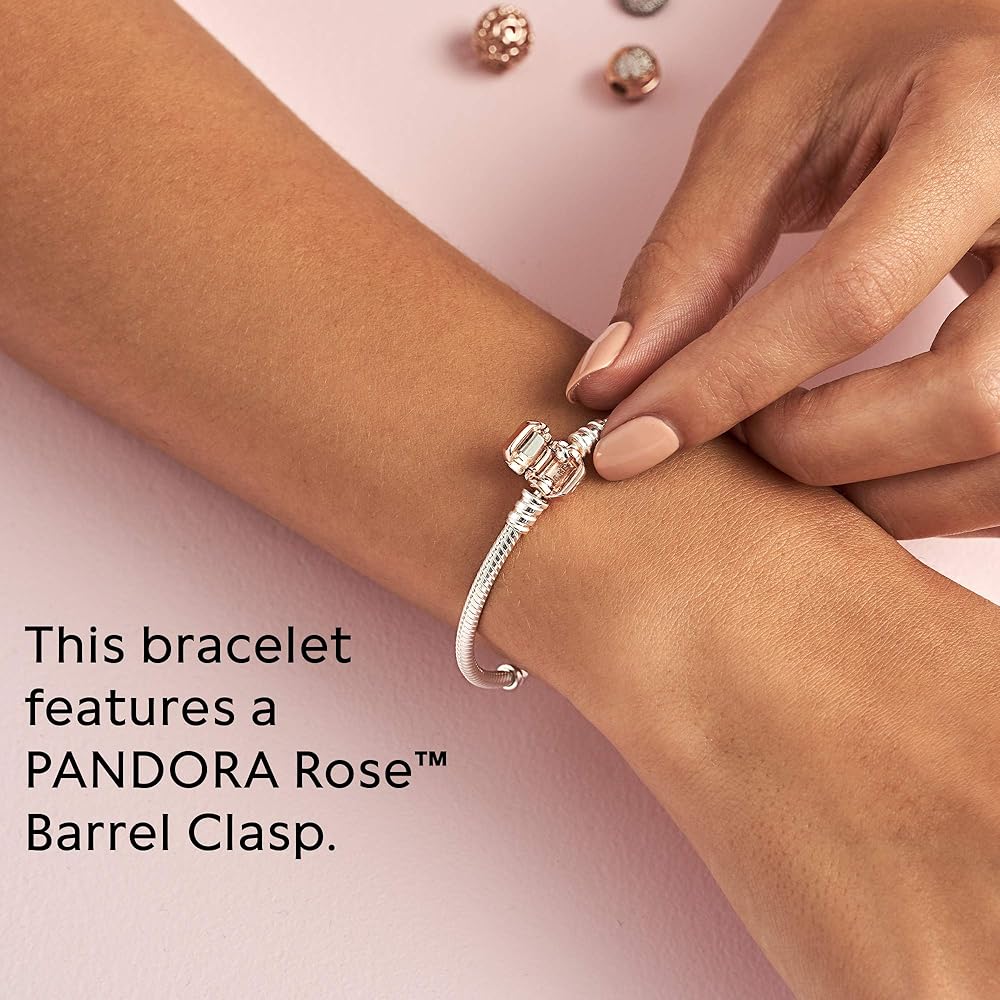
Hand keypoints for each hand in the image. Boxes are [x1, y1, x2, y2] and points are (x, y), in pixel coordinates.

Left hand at [566, 0, 999, 538]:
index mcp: (988, 121)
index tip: (628, 443)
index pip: (852, 295)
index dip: (723, 387)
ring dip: (879, 493)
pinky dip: (932, 489)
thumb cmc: (879, 46)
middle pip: (967, 401)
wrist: (983, 25)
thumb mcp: (770, 124)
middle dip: (818, 452)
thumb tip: (612, 386)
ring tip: (794, 446)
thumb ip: (691, 259)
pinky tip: (869, 454)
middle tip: (736, 437)